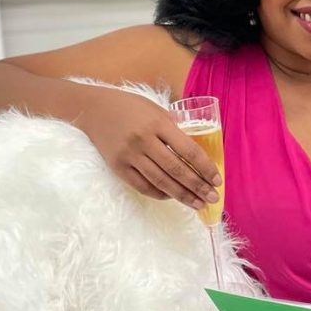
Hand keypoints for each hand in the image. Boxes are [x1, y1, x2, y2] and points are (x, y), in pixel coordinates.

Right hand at [76, 88, 221, 209]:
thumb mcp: (156, 109)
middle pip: (176, 170)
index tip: (217, 179)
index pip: (188, 150)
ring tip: (197, 203)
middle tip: (212, 198)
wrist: (93, 109)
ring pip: (161, 181)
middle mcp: (144, 140)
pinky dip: (159, 193)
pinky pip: (142, 186)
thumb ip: (174, 128)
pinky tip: (172, 196)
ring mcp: (129, 155)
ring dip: (182, 195)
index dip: (205, 167)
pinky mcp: (117, 167)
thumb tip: (196, 150)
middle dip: (198, 186)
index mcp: (158, 123)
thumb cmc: (130, 106)